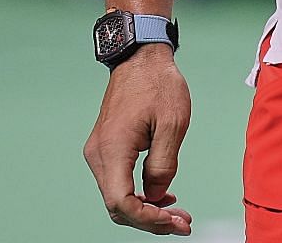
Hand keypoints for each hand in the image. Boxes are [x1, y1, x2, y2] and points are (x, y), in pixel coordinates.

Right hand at [83, 46, 194, 234]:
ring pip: (117, 197)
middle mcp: (99, 154)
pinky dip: (139, 196)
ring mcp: (100, 152)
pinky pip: (118, 183)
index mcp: (114, 149)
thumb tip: (156, 196)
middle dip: (150, 221)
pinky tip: (162, 197)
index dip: (148, 219)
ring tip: (176, 215)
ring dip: (145, 210)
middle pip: (118, 206)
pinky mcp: (106, 149)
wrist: (141, 57)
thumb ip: (164, 165)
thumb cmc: (159, 84)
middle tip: (182, 224)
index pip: (122, 202)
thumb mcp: (173, 124)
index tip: (175, 222)